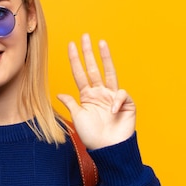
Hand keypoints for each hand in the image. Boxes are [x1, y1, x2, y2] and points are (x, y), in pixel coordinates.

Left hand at [57, 34, 135, 149]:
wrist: (108, 149)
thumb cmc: (92, 136)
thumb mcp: (77, 118)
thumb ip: (70, 104)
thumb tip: (59, 94)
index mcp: (88, 96)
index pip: (80, 74)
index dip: (75, 60)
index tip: (71, 45)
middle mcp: (100, 93)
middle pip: (94, 68)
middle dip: (89, 53)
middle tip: (85, 37)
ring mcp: (113, 97)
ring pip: (109, 73)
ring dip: (105, 58)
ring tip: (101, 43)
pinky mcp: (126, 103)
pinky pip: (121, 95)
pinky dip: (117, 101)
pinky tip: (113, 111)